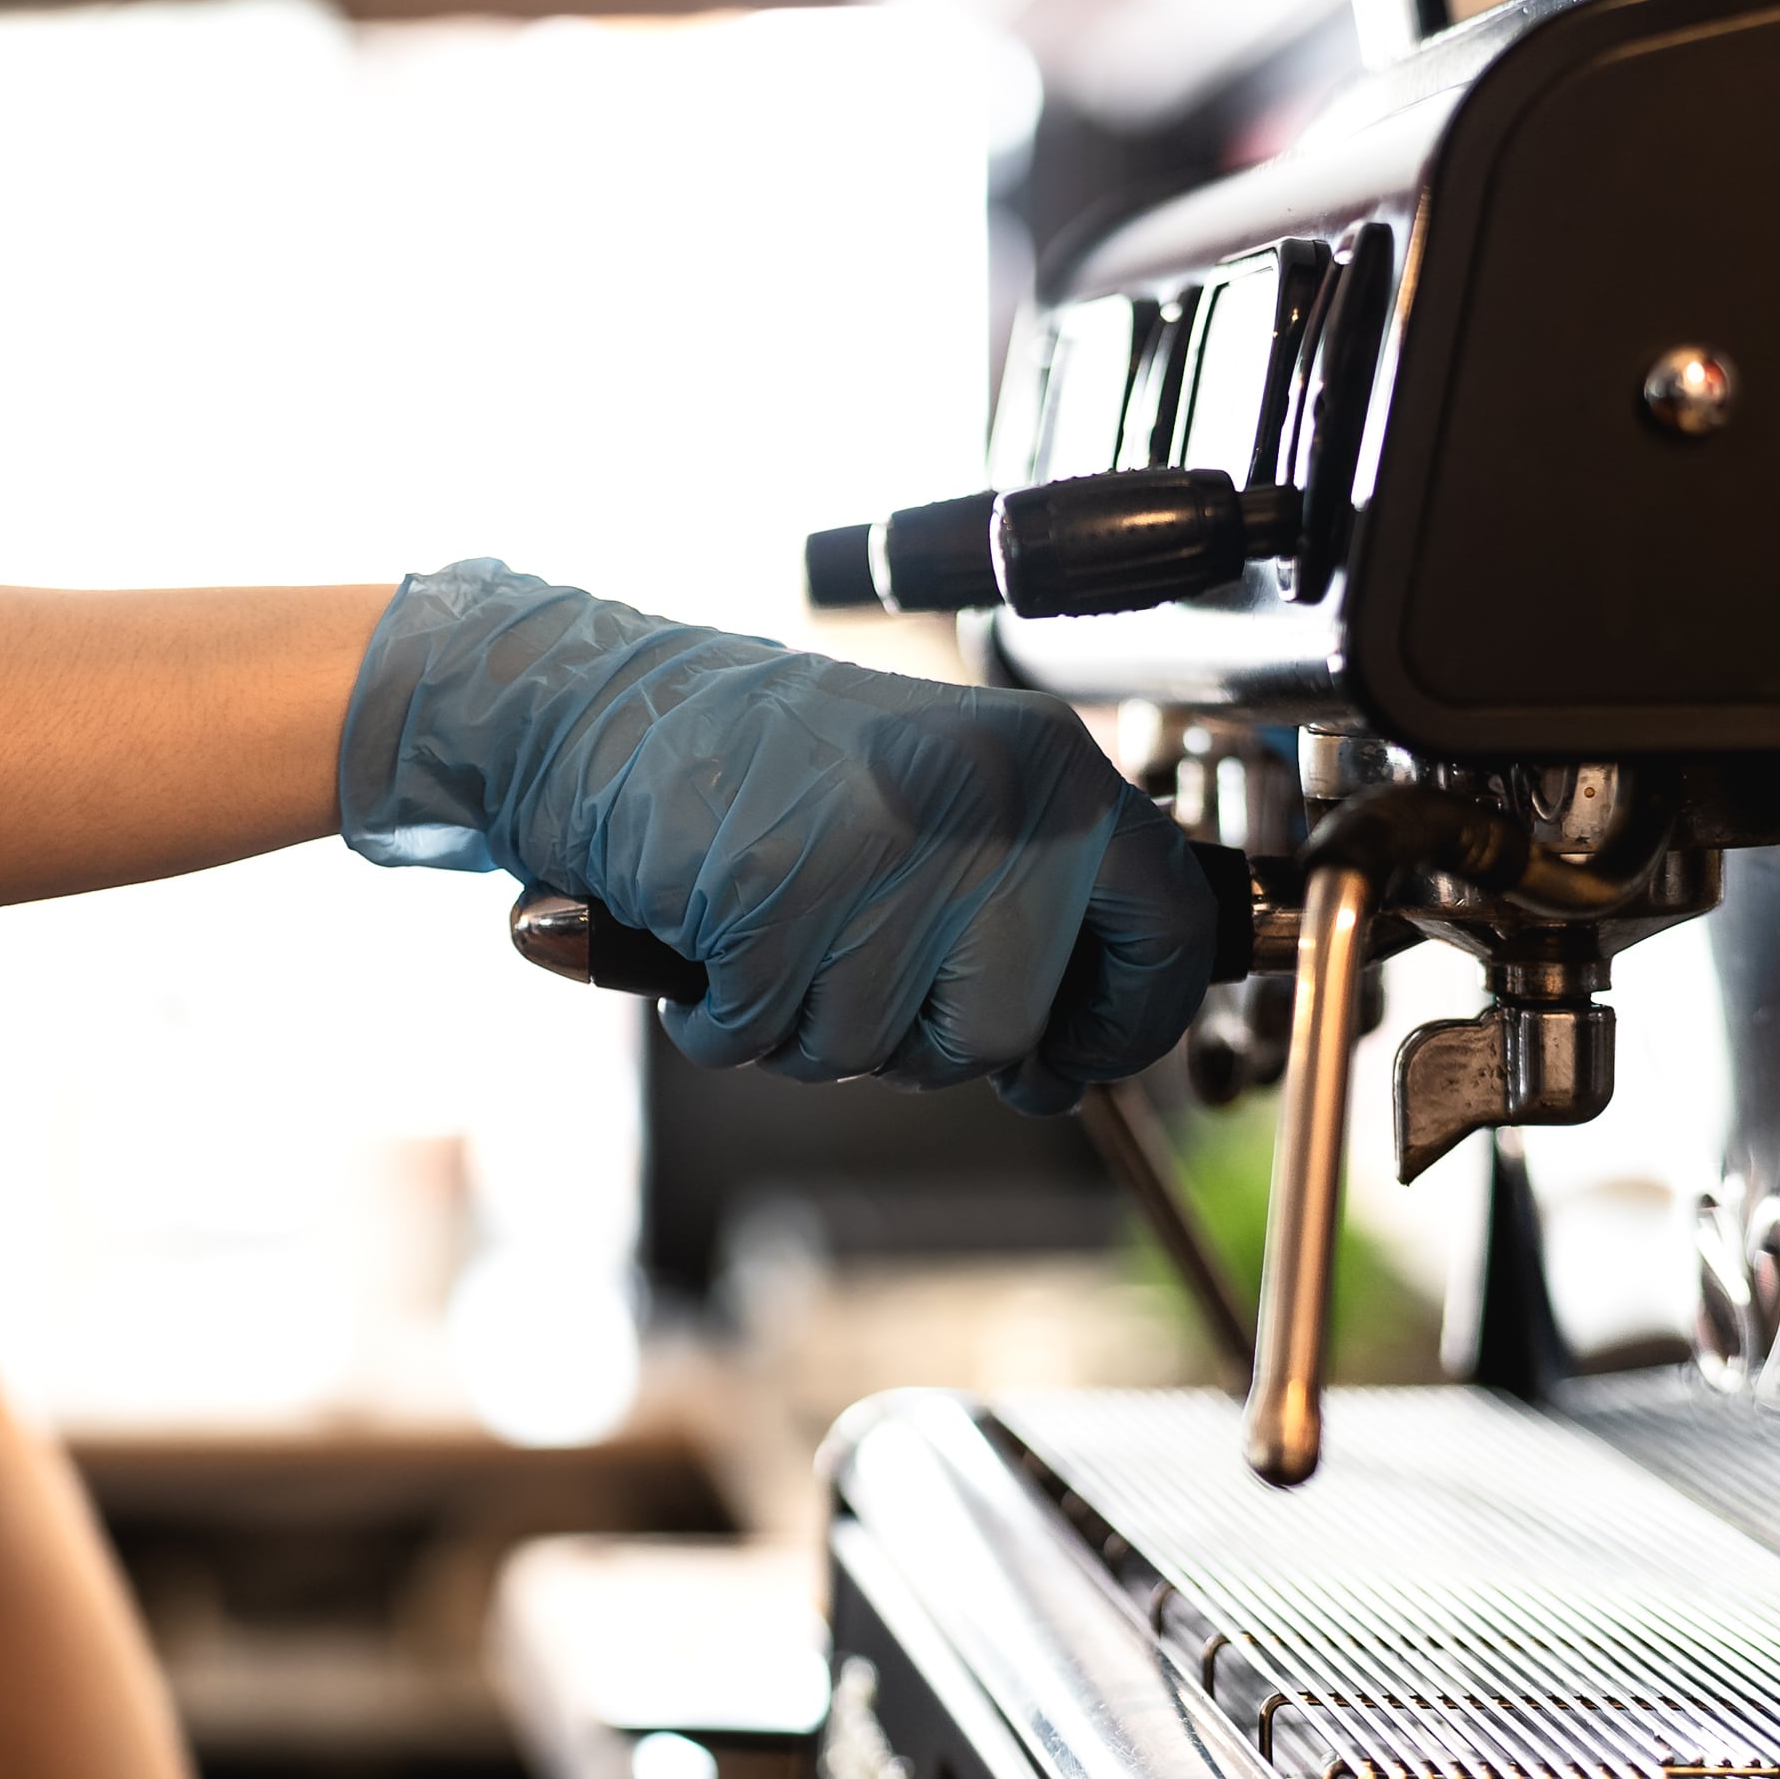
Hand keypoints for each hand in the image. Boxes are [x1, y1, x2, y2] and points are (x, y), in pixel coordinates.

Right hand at [338, 559, 1210, 1111]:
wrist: (611, 709)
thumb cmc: (780, 777)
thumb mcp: (946, 812)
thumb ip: (1029, 923)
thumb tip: (1062, 1069)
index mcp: (1047, 767)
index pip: (1169, 929)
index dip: (1124, 1025)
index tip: (1070, 1055)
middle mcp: (984, 797)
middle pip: (1003, 1031)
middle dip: (916, 1036)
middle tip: (849, 959)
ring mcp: (876, 847)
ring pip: (871, 1052)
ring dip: (802, 1023)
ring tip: (771, 926)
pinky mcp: (766, 894)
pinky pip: (756, 1039)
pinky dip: (717, 1015)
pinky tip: (708, 935)